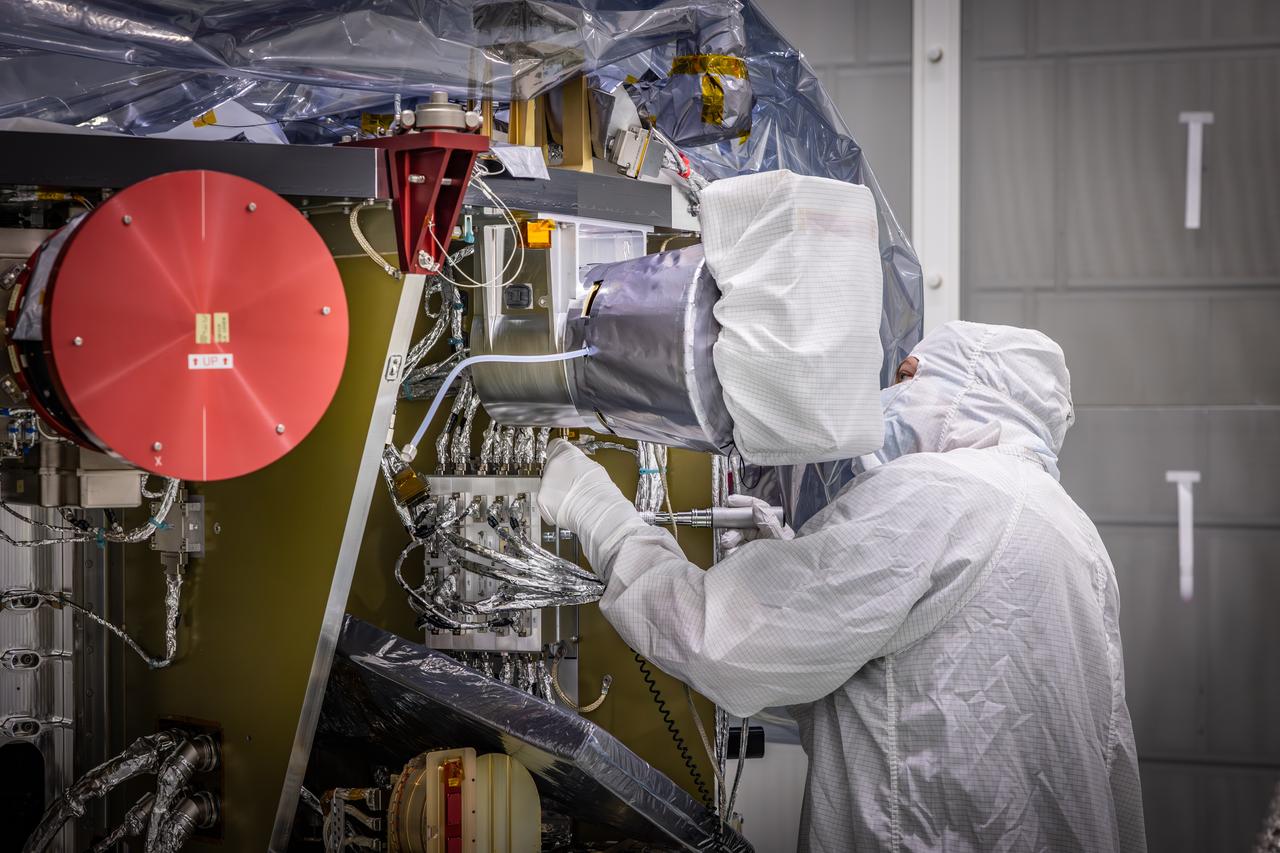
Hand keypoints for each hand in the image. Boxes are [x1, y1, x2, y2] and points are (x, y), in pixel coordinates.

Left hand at [537, 439, 646, 575]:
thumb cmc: (602, 492)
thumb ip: (579, 464)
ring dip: (556, 492)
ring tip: (572, 500)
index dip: (559, 454)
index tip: (561, 459)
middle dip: (559, 477)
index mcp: (567, 453)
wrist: (598, 511)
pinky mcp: (542, 499)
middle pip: (551, 468)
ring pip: (548, 486)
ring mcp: (545, 482)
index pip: (555, 446)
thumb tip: (576, 467)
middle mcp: (553, 464)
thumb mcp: (594, 468)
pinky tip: (567, 508)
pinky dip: (553, 508)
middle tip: (573, 487)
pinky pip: (545, 503)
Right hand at [718, 493, 794, 555]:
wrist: (787, 586)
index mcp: (774, 527)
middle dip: (733, 529)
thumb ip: (769, 523)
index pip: (759, 509)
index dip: (745, 503)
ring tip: (729, 549)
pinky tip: (731, 557)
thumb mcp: (780, 540)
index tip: (731, 502)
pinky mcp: (747, 558)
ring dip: (731, 541)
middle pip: (744, 524)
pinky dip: (731, 553)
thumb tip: (757, 507)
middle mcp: (764, 536)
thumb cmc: (789, 562)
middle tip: (727, 538)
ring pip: (737, 537)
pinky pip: (735, 551)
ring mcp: (756, 547)